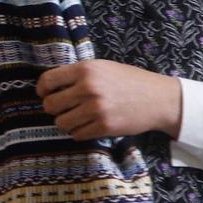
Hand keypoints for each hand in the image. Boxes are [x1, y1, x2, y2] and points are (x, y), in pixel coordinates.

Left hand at [36, 59, 181, 140]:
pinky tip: (90, 125)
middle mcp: (88, 88)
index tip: (45, 94)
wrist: (160, 99)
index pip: (47, 81)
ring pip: (61, 123)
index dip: (42, 90)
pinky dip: (80, 132)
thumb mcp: (103, 67)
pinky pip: (76, 135)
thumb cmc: (130, 81)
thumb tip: (49, 85)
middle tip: (66, 108)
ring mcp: (96, 109)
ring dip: (67, 122)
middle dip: (55, 108)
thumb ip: (78, 74)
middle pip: (50, 105)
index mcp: (86, 70)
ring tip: (78, 118)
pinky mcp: (104, 127)